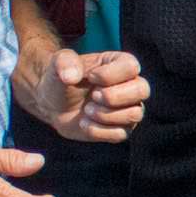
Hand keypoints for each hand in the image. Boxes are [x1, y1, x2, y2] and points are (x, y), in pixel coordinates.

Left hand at [26, 45, 146, 144]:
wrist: (53, 104)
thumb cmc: (61, 79)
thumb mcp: (58, 64)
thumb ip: (64, 62)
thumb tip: (71, 76)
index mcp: (120, 64)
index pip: (132, 67)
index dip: (110, 75)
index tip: (90, 77)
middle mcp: (130, 85)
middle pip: (142, 90)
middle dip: (113, 97)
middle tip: (93, 97)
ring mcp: (128, 108)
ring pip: (135, 114)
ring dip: (106, 115)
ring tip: (86, 111)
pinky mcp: (120, 129)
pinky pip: (121, 134)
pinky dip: (99, 131)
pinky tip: (84, 123)